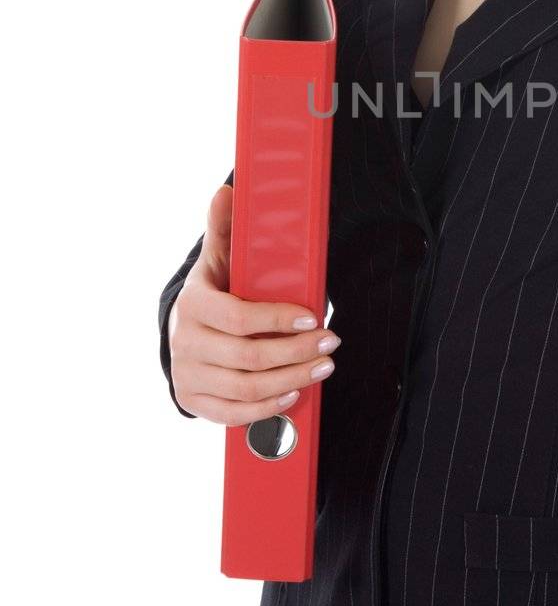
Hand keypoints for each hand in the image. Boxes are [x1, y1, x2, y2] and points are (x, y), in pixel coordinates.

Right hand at [168, 182, 340, 424]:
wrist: (179, 334)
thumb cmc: (210, 294)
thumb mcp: (215, 261)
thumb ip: (224, 229)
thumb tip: (226, 191)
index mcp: (193, 305)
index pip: (238, 318)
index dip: (279, 320)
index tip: (313, 318)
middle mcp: (186, 343)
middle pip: (249, 356)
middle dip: (296, 352)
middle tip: (331, 342)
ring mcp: (189, 375)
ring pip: (247, 388)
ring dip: (292, 378)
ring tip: (324, 365)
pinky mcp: (195, 401)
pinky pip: (235, 414)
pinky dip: (268, 407)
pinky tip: (294, 391)